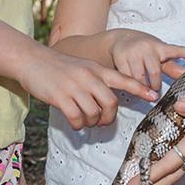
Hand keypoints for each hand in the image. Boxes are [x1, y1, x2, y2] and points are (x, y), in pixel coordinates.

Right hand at [24, 48, 151, 128]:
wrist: (31, 60)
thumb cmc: (58, 67)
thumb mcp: (82, 68)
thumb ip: (96, 81)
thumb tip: (108, 104)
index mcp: (96, 69)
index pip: (123, 79)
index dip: (139, 89)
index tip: (152, 96)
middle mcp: (88, 77)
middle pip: (111, 103)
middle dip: (109, 117)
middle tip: (101, 122)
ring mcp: (74, 87)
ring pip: (94, 113)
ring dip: (91, 122)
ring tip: (84, 121)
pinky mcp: (60, 97)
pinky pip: (77, 118)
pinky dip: (78, 125)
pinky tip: (74, 122)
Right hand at [108, 31, 184, 93]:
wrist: (120, 39)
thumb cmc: (144, 49)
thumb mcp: (159, 54)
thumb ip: (172, 67)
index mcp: (160, 47)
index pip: (177, 50)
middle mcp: (147, 48)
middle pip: (155, 72)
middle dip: (156, 85)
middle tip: (156, 91)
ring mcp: (133, 52)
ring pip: (139, 78)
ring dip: (142, 87)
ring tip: (145, 91)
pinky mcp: (120, 58)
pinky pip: (126, 77)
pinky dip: (130, 85)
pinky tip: (132, 86)